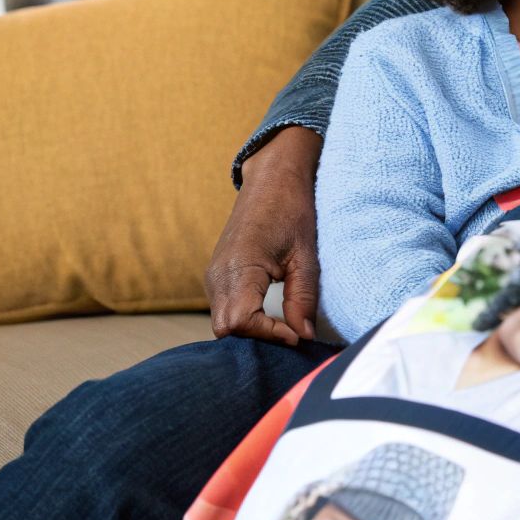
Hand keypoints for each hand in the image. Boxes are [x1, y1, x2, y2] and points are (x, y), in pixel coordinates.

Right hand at [205, 126, 322, 343]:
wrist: (272, 181)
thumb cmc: (291, 211)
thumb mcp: (306, 256)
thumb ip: (303, 298)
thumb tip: (302, 335)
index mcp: (239, 267)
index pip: (239, 321)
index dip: (268, 334)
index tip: (296, 333)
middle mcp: (218, 275)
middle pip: (226, 328)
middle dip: (258, 337)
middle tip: (292, 332)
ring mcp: (213, 276)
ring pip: (222, 323)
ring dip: (252, 330)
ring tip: (284, 325)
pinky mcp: (216, 277)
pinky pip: (224, 310)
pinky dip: (245, 319)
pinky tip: (271, 316)